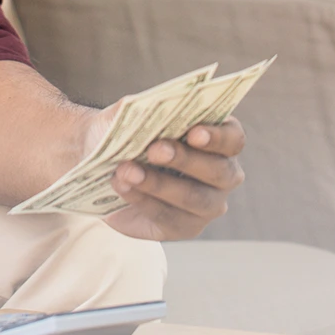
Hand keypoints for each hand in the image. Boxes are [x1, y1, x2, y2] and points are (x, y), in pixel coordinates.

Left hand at [102, 117, 246, 240]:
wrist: (101, 164)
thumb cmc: (125, 134)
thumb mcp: (129, 116)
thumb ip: (139, 110)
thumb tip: (145, 107)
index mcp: (218, 140)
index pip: (233, 138)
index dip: (217, 136)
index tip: (193, 132)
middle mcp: (222, 175)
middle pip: (219, 170)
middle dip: (185, 160)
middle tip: (154, 150)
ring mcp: (206, 204)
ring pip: (195, 198)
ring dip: (159, 184)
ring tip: (127, 171)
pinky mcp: (183, 227)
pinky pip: (169, 217)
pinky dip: (143, 200)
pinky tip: (122, 186)